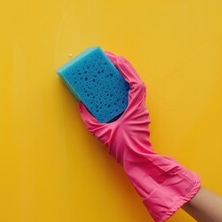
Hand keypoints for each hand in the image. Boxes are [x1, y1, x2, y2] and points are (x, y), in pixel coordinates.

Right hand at [78, 52, 200, 221]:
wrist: (139, 163)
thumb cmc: (124, 149)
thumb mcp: (102, 133)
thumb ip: (89, 119)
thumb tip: (81, 105)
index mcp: (135, 106)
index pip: (133, 80)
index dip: (124, 67)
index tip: (112, 58)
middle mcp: (140, 106)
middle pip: (134, 80)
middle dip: (121, 67)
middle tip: (107, 60)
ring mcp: (140, 111)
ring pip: (134, 86)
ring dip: (122, 76)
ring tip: (108, 70)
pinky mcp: (136, 116)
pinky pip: (130, 96)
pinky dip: (122, 87)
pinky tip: (110, 88)